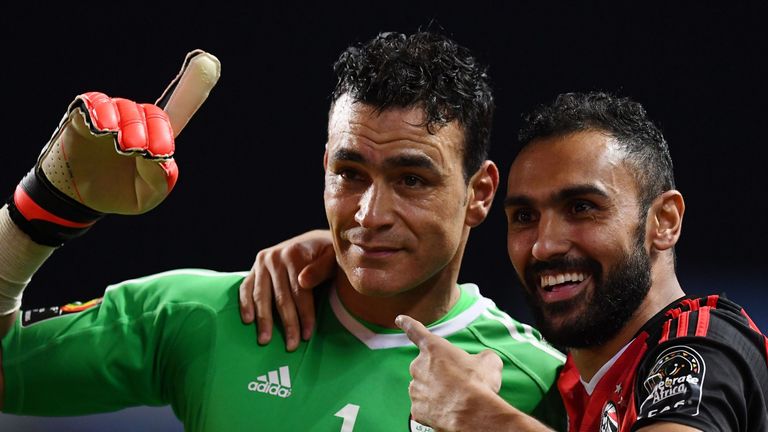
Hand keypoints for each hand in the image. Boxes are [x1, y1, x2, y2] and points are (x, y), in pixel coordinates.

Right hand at [8, 50, 220, 245]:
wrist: (79, 199)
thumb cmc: (118, 193)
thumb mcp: (146, 196)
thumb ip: (160, 180)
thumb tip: (163, 161)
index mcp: (156, 137)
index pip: (178, 110)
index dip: (193, 89)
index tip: (210, 63)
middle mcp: (136, 121)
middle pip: (151, 112)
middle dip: (152, 131)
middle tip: (143, 152)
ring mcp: (109, 116)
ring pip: (125, 108)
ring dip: (129, 126)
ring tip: (125, 147)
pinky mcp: (83, 115)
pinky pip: (94, 103)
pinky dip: (101, 112)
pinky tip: (104, 129)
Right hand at [239, 230, 335, 350]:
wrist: (315, 242)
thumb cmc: (328, 255)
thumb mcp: (333, 257)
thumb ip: (321, 268)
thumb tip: (303, 282)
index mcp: (295, 253)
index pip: (299, 291)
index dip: (304, 314)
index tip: (307, 335)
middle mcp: (276, 257)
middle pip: (281, 297)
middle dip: (287, 323)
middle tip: (291, 346)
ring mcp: (262, 262)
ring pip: (261, 296)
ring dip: (263, 320)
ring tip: (265, 340)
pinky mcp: (254, 267)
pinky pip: (246, 287)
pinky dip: (245, 304)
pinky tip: (248, 321)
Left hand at [396, 314, 503, 431]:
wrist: (472, 413)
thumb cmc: (478, 383)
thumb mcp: (488, 362)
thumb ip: (481, 357)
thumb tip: (485, 360)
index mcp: (433, 348)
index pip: (416, 331)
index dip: (407, 324)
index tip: (399, 319)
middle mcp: (419, 366)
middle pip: (426, 366)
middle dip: (438, 373)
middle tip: (457, 383)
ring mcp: (415, 388)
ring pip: (424, 387)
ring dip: (436, 391)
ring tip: (455, 398)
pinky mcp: (416, 409)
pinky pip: (424, 406)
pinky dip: (434, 409)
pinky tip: (448, 410)